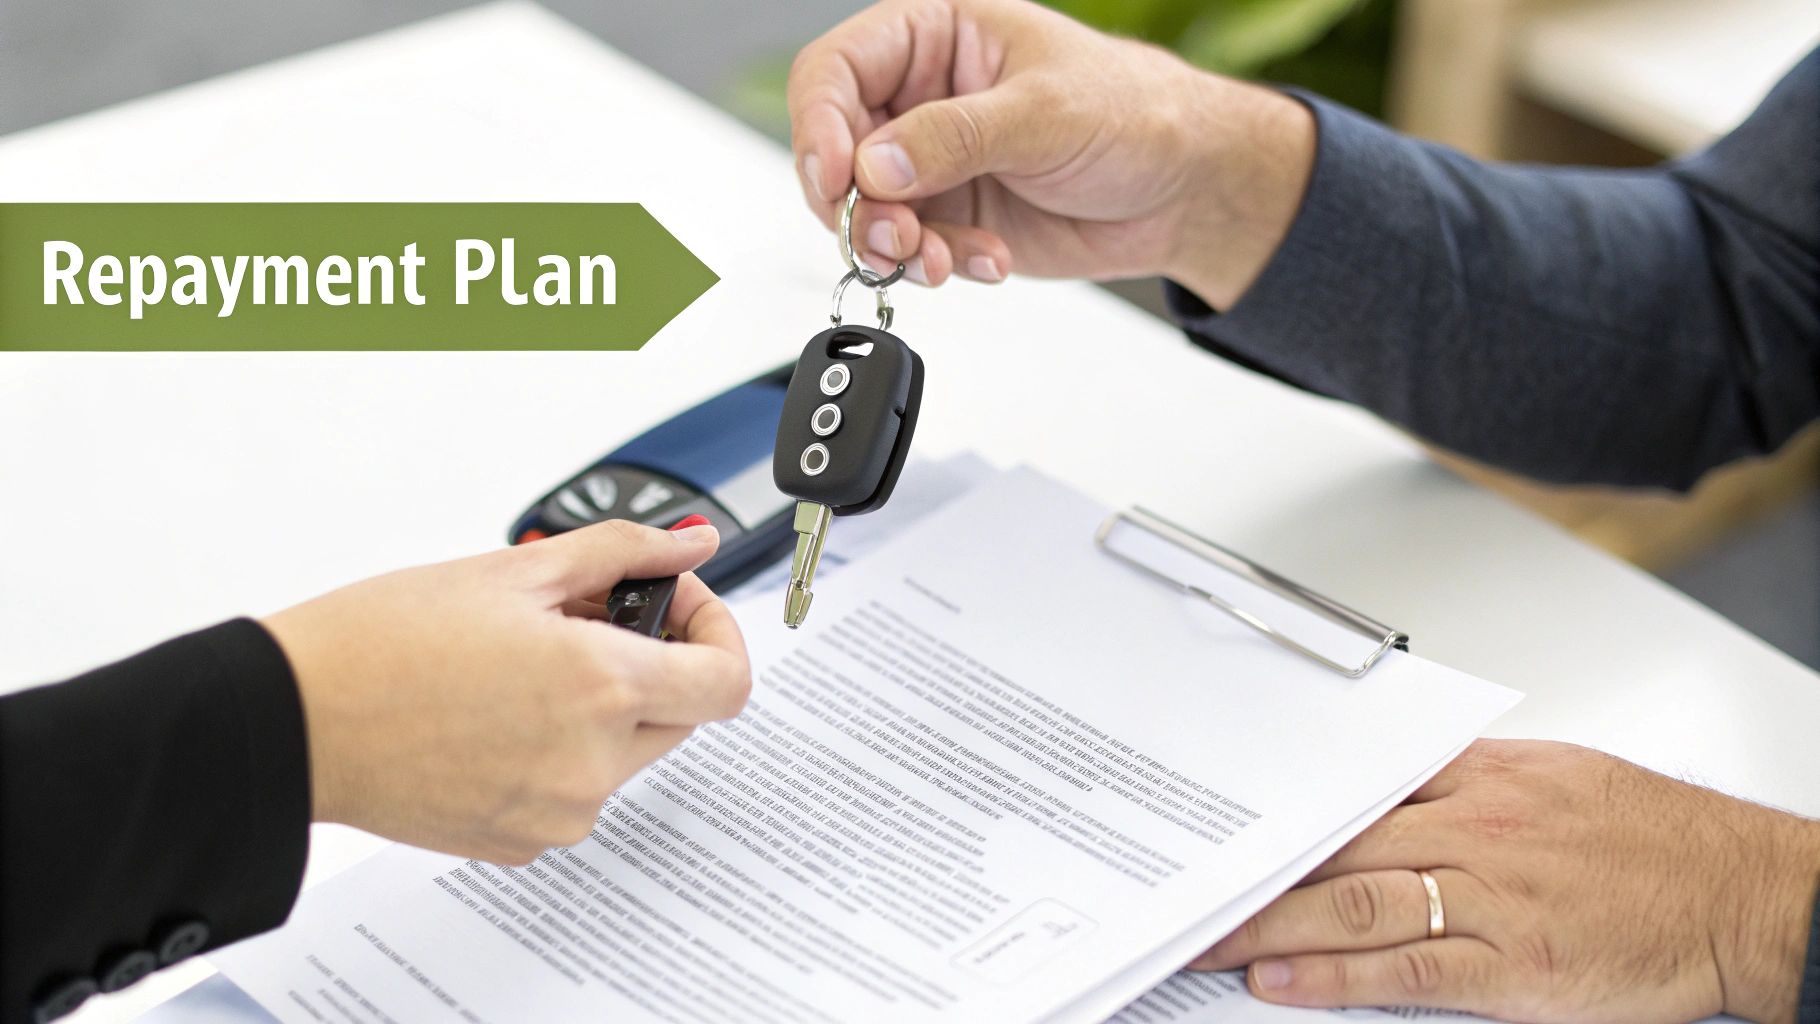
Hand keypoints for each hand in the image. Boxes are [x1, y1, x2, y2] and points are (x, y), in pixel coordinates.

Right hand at [261, 520, 749, 864]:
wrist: (295, 720)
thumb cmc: (382, 642)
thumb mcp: (514, 571)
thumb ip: (622, 553)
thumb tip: (690, 542)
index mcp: (601, 688)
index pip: (727, 680)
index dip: (717, 631)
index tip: (676, 603)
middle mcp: (592, 764)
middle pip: (681, 713)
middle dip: (653, 659)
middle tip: (586, 615)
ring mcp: (557, 813)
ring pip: (625, 753)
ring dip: (602, 704)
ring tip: (526, 661)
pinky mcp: (519, 843)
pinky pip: (573, 790)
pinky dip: (559, 748)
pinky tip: (498, 711)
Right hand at [787, 0, 1313, 306]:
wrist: (1185, 189)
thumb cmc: (1135, 113)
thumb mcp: (1045, 112)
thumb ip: (955, 136)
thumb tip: (873, 163)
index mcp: (934, 37)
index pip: (836, 70)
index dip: (817, 123)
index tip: (833, 177)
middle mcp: (921, 98)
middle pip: (835, 150)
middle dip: (855, 203)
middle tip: (893, 236)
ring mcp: (933, 162)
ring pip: (864, 210)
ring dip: (892, 245)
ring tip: (939, 259)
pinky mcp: (953, 216)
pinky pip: (911, 250)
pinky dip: (938, 265)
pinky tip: (987, 260)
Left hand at [1190, 740, 1819, 1022]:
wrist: (1735, 891)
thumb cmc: (1652, 833)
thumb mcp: (1550, 774)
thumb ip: (1463, 777)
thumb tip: (1390, 779)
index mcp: (1479, 782)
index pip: (1353, 791)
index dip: (1282, 814)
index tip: (1230, 828)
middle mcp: (1473, 833)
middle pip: (1336, 850)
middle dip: (1255, 875)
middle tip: (1193, 894)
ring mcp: (1489, 900)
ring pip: (1353, 906)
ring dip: (1270, 928)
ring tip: (1212, 943)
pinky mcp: (1511, 967)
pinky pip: (1404, 971)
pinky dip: (1333, 977)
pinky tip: (1283, 982)